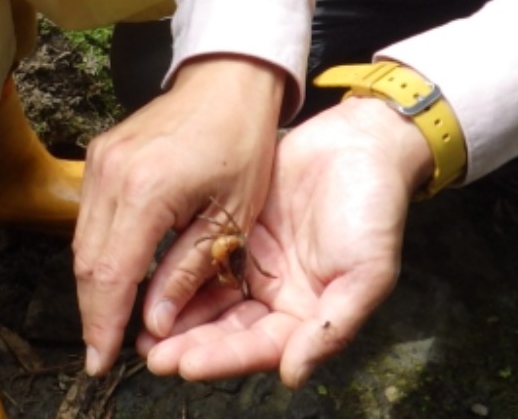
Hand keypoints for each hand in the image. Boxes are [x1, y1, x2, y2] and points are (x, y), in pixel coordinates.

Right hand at [75, 56, 286, 377]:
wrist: (226, 79)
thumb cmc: (241, 142)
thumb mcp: (229, 215)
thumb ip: (187, 270)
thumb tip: (154, 322)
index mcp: (146, 190)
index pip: (111, 274)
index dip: (103, 324)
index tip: (100, 361)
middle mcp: (111, 174)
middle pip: (86, 263)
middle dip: (93, 313)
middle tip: (101, 353)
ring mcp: (99, 162)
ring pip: (81, 242)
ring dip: (93, 286)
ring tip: (107, 325)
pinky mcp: (99, 156)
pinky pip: (89, 218)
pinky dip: (97, 254)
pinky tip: (113, 278)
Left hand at [137, 95, 428, 386]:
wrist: (362, 142)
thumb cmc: (376, 209)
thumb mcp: (368, 272)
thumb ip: (332, 327)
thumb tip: (293, 375)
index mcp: (308, 313)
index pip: (260, 347)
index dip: (223, 358)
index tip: (185, 364)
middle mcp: (278, 295)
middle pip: (228, 330)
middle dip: (189, 344)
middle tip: (151, 353)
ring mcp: (256, 263)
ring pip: (210, 298)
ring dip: (178, 316)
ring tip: (141, 331)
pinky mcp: (238, 231)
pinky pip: (202, 257)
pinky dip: (178, 273)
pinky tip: (151, 282)